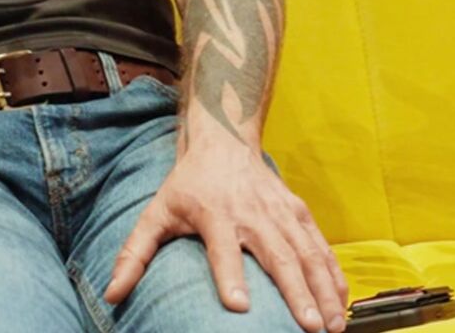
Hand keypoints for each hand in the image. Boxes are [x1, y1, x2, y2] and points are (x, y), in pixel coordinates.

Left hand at [104, 143, 347, 332]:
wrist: (224, 140)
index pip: (223, 249)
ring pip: (307, 253)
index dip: (230, 276)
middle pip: (278, 256)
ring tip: (332, 326)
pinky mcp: (298, 211)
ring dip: (322, 290)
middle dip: (296, 293)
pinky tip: (341, 303)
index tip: (239, 307)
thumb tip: (112, 295)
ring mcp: (280, 211)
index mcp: (215, 214)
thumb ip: (135, 255)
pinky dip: (334, 274)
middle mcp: (252, 213)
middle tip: (308, 329)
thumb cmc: (188, 185)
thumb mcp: (156, 213)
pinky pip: (321, 246)